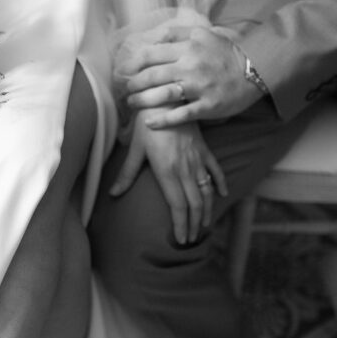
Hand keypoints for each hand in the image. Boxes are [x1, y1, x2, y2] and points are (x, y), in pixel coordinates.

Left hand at [109, 117, 226, 244]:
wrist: (167, 99)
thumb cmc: (147, 123)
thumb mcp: (135, 150)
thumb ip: (126, 174)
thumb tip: (113, 194)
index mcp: (168, 172)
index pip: (178, 206)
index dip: (181, 224)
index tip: (182, 239)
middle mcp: (185, 169)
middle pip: (194, 203)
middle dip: (193, 224)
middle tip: (192, 239)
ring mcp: (197, 160)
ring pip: (207, 191)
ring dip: (207, 210)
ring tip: (204, 225)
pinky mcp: (204, 149)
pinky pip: (215, 170)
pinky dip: (220, 183)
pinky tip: (223, 195)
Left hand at [118, 23, 263, 126]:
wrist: (257, 70)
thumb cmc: (228, 53)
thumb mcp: (206, 34)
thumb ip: (181, 32)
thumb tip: (155, 34)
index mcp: (190, 45)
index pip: (153, 51)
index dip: (135, 60)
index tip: (125, 67)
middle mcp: (192, 64)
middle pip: (153, 73)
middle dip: (134, 82)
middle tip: (124, 88)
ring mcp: (199, 86)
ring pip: (163, 94)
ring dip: (142, 100)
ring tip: (131, 104)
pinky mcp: (207, 105)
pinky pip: (180, 114)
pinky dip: (162, 120)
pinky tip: (148, 123)